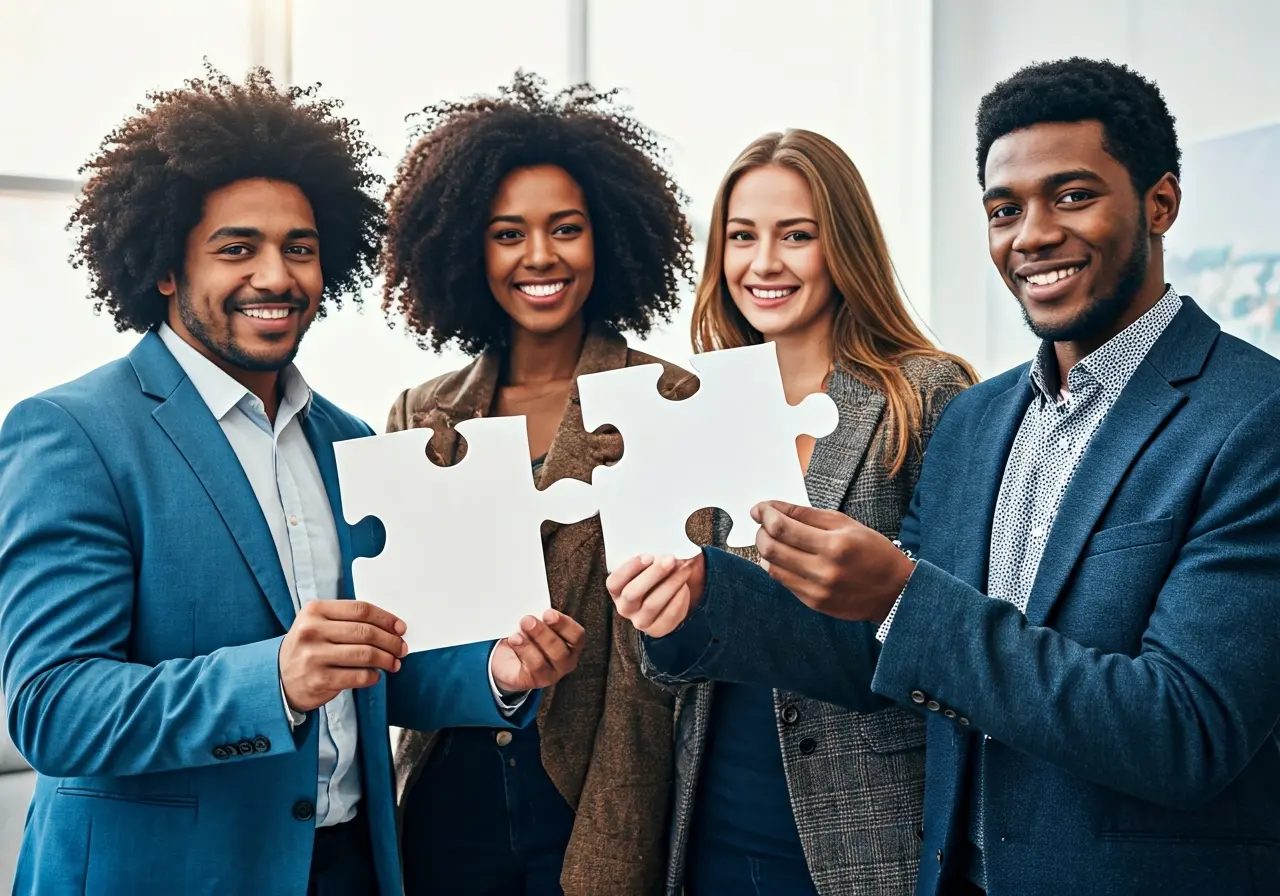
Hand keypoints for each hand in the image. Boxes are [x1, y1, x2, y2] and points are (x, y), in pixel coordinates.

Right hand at [279, 600, 407, 712]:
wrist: (278, 677)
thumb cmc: (308, 646)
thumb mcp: (318, 623)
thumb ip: (347, 620)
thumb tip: (390, 626)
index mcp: (315, 611)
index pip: (360, 610)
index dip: (386, 619)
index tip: (401, 628)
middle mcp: (312, 631)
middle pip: (366, 632)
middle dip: (391, 641)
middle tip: (401, 648)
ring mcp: (314, 657)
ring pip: (365, 655)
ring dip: (387, 659)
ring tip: (394, 663)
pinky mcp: (319, 680)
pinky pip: (358, 677)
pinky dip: (373, 676)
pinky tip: (375, 675)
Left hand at [490, 609, 585, 693]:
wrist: (509, 658)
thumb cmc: (529, 636)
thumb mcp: (538, 623)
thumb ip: (541, 617)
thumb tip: (534, 607)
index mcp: (572, 644)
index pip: (577, 636)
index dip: (564, 624)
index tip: (548, 614)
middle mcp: (565, 661)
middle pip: (559, 650)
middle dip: (542, 634)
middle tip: (528, 620)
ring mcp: (551, 674)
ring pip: (543, 662)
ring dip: (529, 644)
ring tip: (516, 633)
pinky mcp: (534, 681)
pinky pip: (530, 669)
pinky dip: (522, 652)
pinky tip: (514, 641)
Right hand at [607, 553, 705, 637]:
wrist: (671, 591)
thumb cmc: (656, 572)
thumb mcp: (651, 561)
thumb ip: (652, 554)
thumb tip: (666, 545)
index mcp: (616, 589)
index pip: (614, 582)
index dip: (629, 569)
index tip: (648, 556)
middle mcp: (624, 607)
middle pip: (633, 593)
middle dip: (653, 574)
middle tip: (670, 559)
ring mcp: (640, 621)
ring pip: (652, 604)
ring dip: (671, 583)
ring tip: (684, 568)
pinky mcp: (657, 629)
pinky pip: (668, 615)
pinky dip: (679, 598)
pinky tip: (685, 585)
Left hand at [752, 501, 914, 621]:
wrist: (895, 591)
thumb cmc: (872, 551)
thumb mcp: (844, 523)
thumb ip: (806, 515)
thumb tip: (770, 508)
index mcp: (834, 545)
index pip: (782, 527)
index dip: (765, 514)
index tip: (760, 508)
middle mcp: (824, 570)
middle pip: (771, 548)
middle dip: (761, 531)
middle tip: (765, 523)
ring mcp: (817, 590)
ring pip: (771, 567)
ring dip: (766, 549)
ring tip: (775, 540)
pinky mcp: (813, 603)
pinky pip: (782, 581)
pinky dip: (777, 566)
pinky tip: (786, 558)